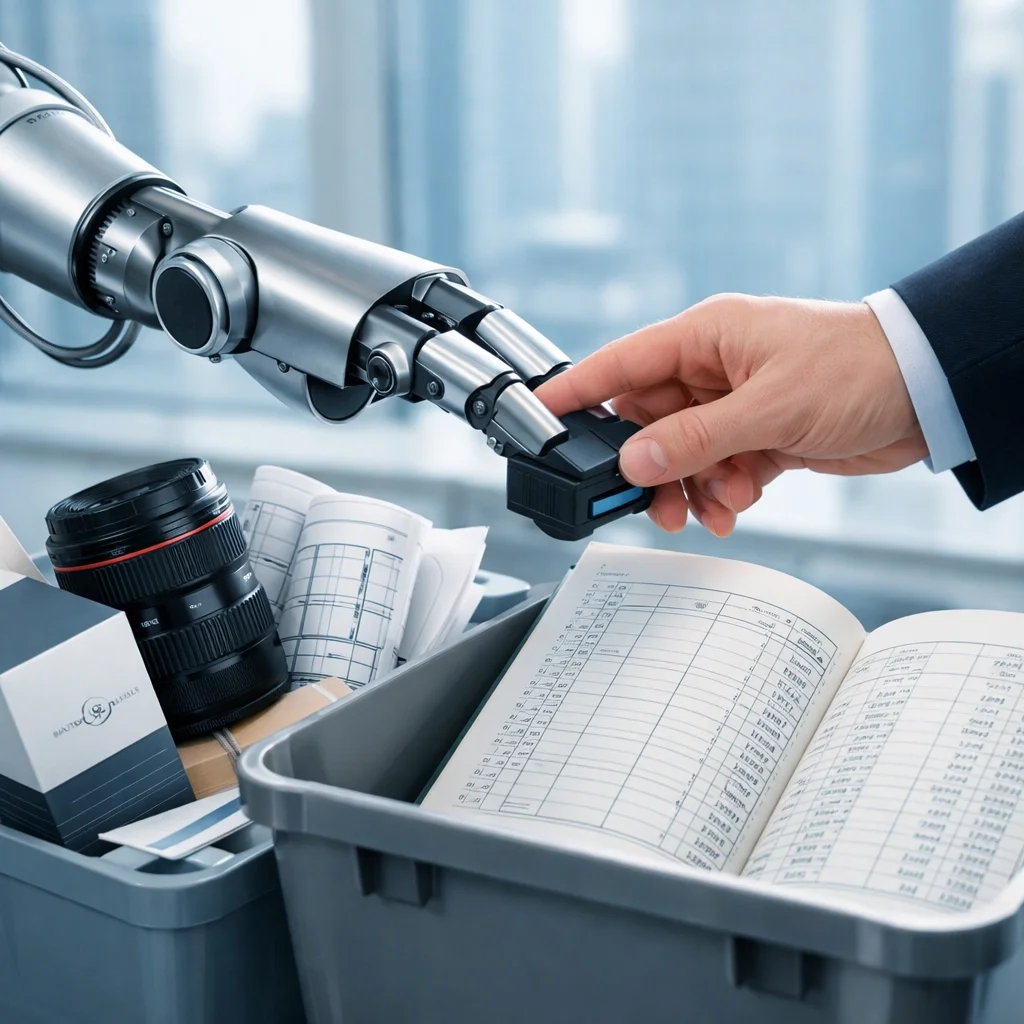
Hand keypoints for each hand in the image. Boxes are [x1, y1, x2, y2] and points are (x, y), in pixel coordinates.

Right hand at [536, 294, 925, 535]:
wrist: (929, 391)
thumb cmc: (859, 368)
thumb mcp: (769, 407)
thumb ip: (696, 439)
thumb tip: (635, 463)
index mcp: (706, 338)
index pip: (622, 363)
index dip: (577, 390)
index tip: (538, 416)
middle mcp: (714, 369)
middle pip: (649, 421)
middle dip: (646, 466)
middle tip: (645, 502)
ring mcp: (736, 403)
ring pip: (682, 453)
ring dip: (686, 487)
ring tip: (702, 513)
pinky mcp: (760, 435)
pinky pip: (718, 469)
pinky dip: (721, 493)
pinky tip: (735, 505)